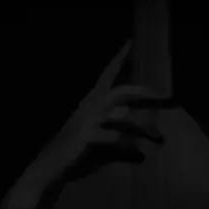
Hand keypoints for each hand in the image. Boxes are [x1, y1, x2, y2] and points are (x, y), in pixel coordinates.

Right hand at [36, 39, 165, 183]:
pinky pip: (110, 135)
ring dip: (135, 118)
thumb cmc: (76, 154)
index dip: (117, 59)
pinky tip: (138, 152)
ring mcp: (87, 122)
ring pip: (115, 111)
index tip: (129, 41)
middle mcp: (89, 108)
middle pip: (116, 92)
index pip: (106, 77)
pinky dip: (125, 140)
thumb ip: (121, 149)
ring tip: (152, 127)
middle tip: (157, 94)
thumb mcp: (101, 150)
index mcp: (92, 105)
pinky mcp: (86, 137)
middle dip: (137, 91)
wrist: (51, 166)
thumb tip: (141, 154)